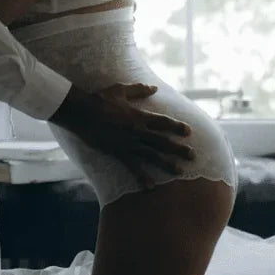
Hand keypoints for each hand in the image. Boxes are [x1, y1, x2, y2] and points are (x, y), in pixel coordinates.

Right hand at [50, 83, 193, 173]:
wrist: (81, 112)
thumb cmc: (100, 99)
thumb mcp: (120, 90)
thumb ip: (138, 90)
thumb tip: (154, 88)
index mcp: (138, 115)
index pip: (162, 122)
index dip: (176, 127)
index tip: (189, 132)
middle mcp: (136, 131)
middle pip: (162, 141)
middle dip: (178, 149)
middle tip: (193, 156)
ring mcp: (128, 143)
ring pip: (152, 155)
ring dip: (167, 164)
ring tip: (180, 172)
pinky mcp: (117, 152)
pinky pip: (132, 167)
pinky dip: (142, 177)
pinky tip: (150, 187)